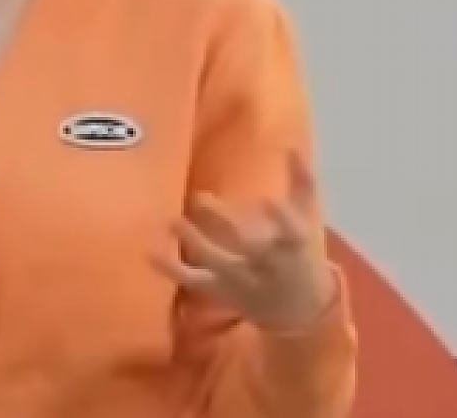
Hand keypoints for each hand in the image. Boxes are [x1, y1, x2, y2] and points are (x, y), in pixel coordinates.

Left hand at [153, 153, 336, 331]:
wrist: (296, 310)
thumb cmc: (300, 254)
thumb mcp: (307, 220)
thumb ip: (302, 183)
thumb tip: (291, 146)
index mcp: (294, 247)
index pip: (291, 232)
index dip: (281, 218)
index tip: (267, 199)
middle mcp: (267, 266)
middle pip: (248, 247)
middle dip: (225, 223)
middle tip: (199, 195)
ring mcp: (241, 280)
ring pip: (216, 263)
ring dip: (193, 241)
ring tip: (171, 220)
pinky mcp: (219, 291)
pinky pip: (193, 281)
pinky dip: (171, 269)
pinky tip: (150, 252)